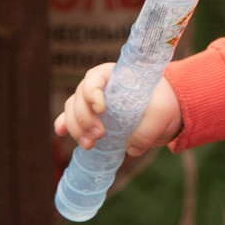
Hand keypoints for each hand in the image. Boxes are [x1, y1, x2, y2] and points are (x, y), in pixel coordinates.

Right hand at [54, 62, 182, 161]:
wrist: (163, 113)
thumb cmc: (163, 104)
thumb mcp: (162, 113)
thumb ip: (148, 129)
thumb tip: (131, 148)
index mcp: (114, 75)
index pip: (94, 78)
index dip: (93, 93)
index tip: (102, 109)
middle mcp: (98, 86)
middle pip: (79, 97)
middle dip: (84, 118)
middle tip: (100, 136)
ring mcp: (91, 102)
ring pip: (72, 109)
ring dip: (76, 127)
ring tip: (89, 145)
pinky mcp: (91, 118)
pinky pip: (70, 118)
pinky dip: (64, 125)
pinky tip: (61, 133)